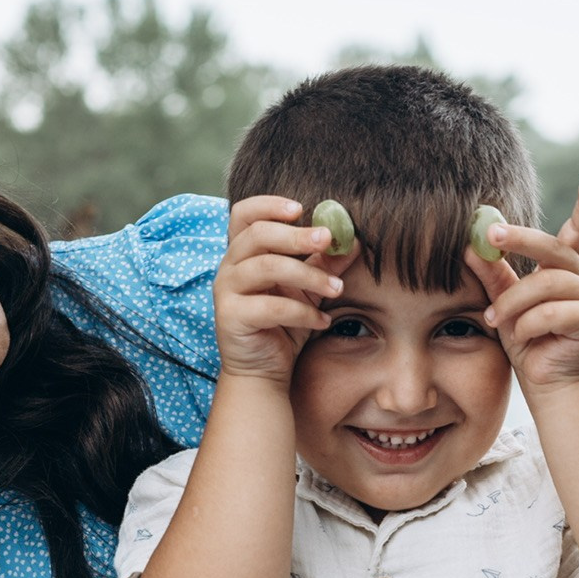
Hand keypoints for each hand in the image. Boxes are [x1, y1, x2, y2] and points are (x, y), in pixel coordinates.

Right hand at [213, 196, 358, 383]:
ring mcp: (226, 291)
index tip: (302, 209)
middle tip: (328, 239)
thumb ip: (325, 265)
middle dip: (297, 235)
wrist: (264, 371)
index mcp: (244, 253)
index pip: (244, 214)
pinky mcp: (230, 317)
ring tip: (337, 288)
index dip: (269, 205)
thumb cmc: (284, 325)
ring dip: (308, 275)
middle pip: (258, 235)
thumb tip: (352, 241)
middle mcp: (229, 267)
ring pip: (266, 267)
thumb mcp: (309, 291)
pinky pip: (270, 307)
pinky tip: (322, 321)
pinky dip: (302, 312)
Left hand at [464, 177, 578, 391]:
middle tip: (493, 235)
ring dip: (512, 303)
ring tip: (493, 320)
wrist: (544, 382)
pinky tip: (521, 337)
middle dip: (521, 240)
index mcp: (561, 267)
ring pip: (545, 284)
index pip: (578, 231)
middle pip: (553, 248)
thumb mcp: (503, 304)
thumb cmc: (526, 340)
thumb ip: (492, 276)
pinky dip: (528, 325)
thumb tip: (468, 245)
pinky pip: (552, 312)